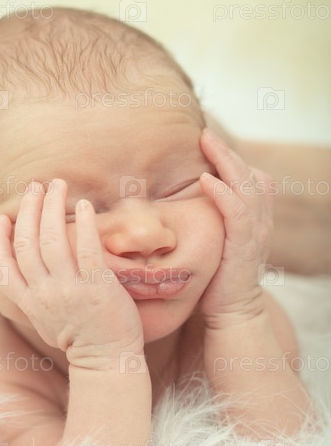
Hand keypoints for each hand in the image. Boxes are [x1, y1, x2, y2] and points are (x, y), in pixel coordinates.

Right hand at [0, 179, 144, 369]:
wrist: (109, 362)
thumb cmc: (80, 339)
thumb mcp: (45, 321)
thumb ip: (33, 297)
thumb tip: (28, 276)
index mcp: (29, 302)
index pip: (1, 266)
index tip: (2, 219)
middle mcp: (44, 294)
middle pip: (26, 242)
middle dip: (27, 209)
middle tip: (35, 186)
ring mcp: (70, 290)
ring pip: (51, 239)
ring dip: (52, 207)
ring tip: (57, 186)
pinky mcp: (97, 287)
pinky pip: (87, 248)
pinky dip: (84, 223)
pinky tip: (85, 206)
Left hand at [198, 128, 273, 327]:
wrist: (232, 312)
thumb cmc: (218, 279)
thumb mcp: (218, 243)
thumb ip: (212, 221)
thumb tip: (186, 205)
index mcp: (254, 218)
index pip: (251, 178)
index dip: (232, 159)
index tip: (209, 143)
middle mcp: (260, 221)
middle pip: (249, 174)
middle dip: (227, 152)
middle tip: (206, 134)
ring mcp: (255, 232)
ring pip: (246, 186)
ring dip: (226, 161)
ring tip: (206, 142)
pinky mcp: (244, 246)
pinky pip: (237, 213)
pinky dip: (223, 194)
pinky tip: (206, 180)